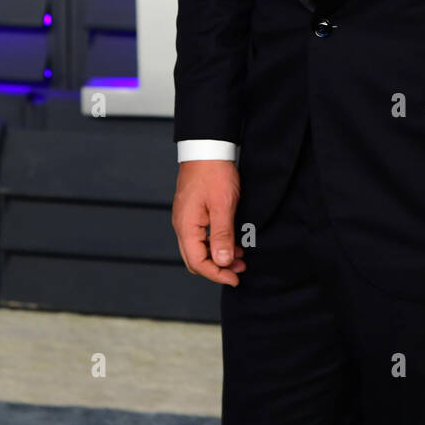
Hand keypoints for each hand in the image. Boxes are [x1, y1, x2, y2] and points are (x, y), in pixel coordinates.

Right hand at [172, 160, 245, 285]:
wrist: (207, 147)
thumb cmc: (214, 173)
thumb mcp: (223, 205)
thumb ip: (221, 235)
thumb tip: (221, 262)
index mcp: (186, 226)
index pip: (198, 262)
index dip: (216, 274)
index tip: (235, 278)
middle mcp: (183, 225)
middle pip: (196, 259)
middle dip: (218, 268)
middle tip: (240, 270)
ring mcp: (187, 218)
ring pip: (200, 248)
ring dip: (219, 256)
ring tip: (241, 257)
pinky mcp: (194, 212)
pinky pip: (202, 236)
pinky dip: (216, 243)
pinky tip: (232, 241)